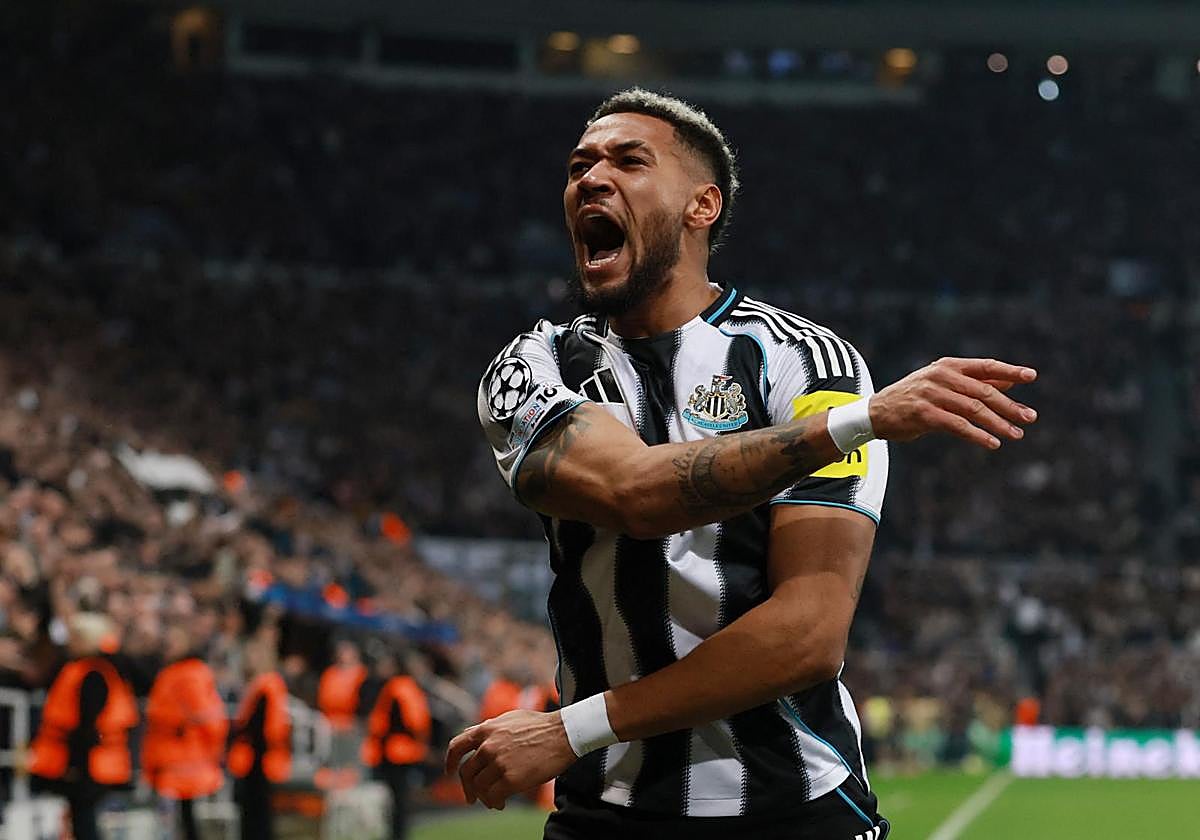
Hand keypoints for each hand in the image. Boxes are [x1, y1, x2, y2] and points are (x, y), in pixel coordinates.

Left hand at [444, 709, 576, 809]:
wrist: (563, 734)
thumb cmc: (541, 726)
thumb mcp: (510, 718)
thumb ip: (490, 727)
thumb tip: (472, 734)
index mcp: (486, 729)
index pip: (456, 746)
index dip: (450, 761)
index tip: (449, 772)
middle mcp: (488, 746)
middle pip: (466, 772)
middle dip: (467, 787)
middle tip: (471, 798)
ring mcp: (499, 762)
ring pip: (479, 787)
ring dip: (484, 797)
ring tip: (493, 801)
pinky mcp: (511, 779)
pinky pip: (493, 796)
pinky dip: (494, 802)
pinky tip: (501, 803)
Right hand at [870, 357, 1037, 448]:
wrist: (877, 412)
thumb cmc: (914, 398)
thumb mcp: (943, 385)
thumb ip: (975, 383)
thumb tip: (1010, 381)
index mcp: (948, 366)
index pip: (985, 366)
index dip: (1009, 371)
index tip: (1032, 376)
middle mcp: (940, 376)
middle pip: (983, 391)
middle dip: (1009, 406)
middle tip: (1029, 417)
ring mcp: (931, 394)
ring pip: (974, 410)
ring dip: (997, 424)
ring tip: (1015, 434)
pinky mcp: (924, 414)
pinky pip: (958, 426)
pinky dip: (977, 435)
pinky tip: (992, 443)